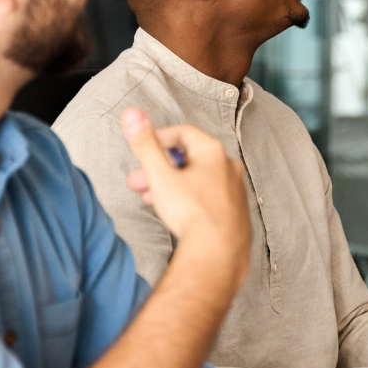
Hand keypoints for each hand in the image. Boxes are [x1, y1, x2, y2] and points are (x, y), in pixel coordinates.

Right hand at [122, 108, 250, 288]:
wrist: (219, 254)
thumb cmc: (192, 213)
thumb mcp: (161, 176)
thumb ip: (145, 145)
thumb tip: (132, 113)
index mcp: (213, 151)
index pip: (182, 133)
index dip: (159, 139)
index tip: (142, 150)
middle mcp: (228, 166)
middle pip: (188, 158)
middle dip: (158, 168)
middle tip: (136, 182)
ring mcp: (235, 189)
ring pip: (197, 179)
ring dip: (171, 185)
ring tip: (148, 199)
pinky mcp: (235, 210)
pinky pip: (208, 196)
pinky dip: (189, 198)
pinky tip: (175, 213)